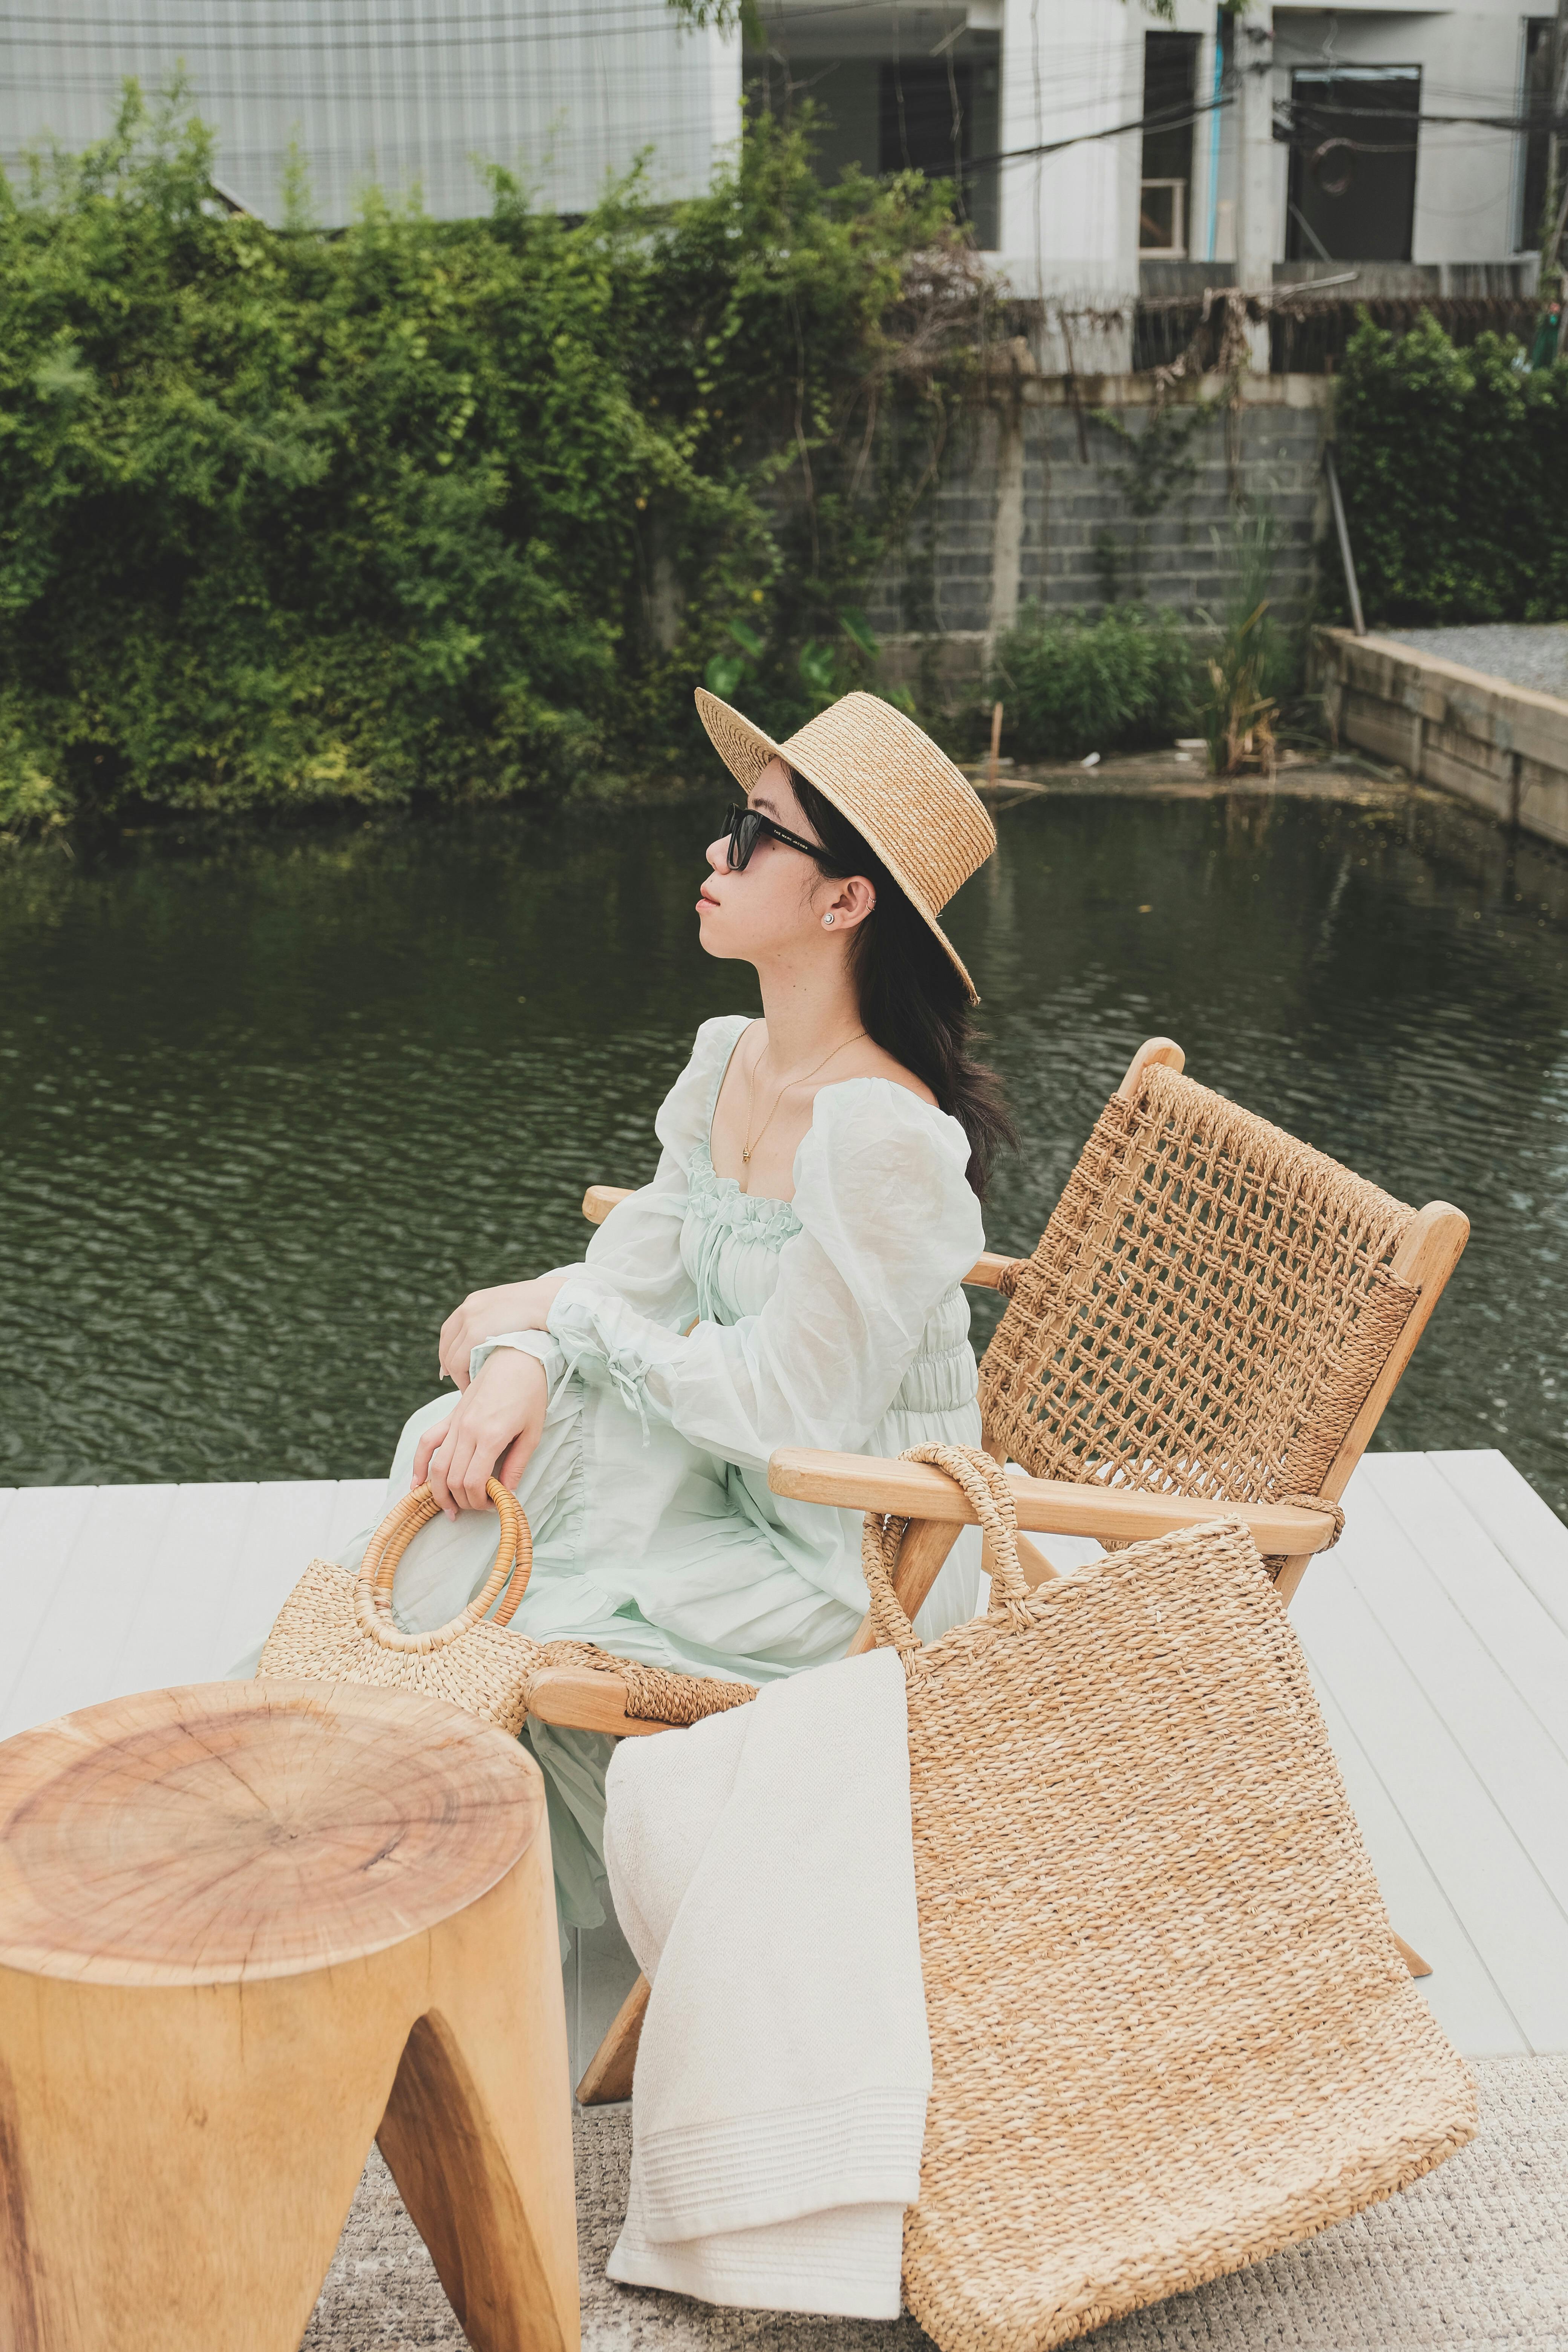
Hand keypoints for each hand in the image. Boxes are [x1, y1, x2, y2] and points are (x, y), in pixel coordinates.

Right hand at [412, 1349, 548, 1515]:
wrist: (516, 1358)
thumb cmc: (530, 1395)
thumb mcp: (532, 1433)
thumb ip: (517, 1465)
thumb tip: (507, 1494)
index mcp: (490, 1437)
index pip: (473, 1483)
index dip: (480, 1502)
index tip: (493, 1506)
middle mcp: (467, 1431)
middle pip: (452, 1479)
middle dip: (463, 1501)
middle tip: (477, 1508)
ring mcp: (455, 1423)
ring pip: (436, 1466)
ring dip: (439, 1492)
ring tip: (449, 1509)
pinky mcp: (450, 1416)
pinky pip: (426, 1442)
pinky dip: (419, 1465)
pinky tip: (417, 1485)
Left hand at [439, 1276, 566, 1389]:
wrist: (548, 1302)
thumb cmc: (538, 1308)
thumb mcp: (509, 1307)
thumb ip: (496, 1319)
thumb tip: (493, 1335)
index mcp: (473, 1301)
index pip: (449, 1330)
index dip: (447, 1350)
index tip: (449, 1366)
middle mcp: (466, 1310)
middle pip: (446, 1344)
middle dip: (448, 1365)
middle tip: (456, 1380)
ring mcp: (469, 1321)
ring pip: (451, 1357)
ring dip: (457, 1376)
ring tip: (468, 1388)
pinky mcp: (475, 1334)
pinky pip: (458, 1363)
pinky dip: (462, 1378)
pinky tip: (471, 1386)